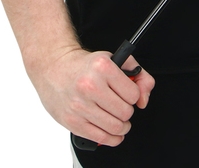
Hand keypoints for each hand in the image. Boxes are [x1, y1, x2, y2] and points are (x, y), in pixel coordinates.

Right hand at [28, 46, 154, 146]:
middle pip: (125, 112)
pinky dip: (111, 138)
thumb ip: (139, 75)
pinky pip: (100, 138)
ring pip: (115, 127)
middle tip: (121, 105)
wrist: (54, 67)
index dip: (134, 95)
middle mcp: (90, 86)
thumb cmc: (86, 65)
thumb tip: (144, 99)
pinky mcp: (72, 121)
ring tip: (119, 119)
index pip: (133, 94)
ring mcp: (80, 105)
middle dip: (127, 111)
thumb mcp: (116, 59)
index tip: (128, 94)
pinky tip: (112, 132)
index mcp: (102, 67)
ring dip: (122, 126)